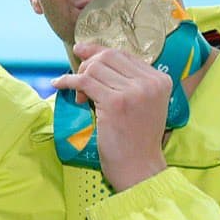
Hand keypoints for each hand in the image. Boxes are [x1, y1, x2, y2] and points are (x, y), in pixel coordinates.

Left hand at [53, 42, 170, 190]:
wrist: (138, 167)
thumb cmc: (135, 139)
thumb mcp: (141, 104)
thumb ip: (126, 82)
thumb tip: (91, 54)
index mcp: (160, 80)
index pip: (123, 54)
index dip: (98, 52)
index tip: (81, 53)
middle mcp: (150, 82)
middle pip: (108, 56)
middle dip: (87, 64)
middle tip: (79, 81)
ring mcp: (134, 92)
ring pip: (94, 68)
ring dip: (79, 77)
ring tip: (80, 96)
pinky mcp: (115, 103)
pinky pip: (84, 82)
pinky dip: (68, 81)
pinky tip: (59, 85)